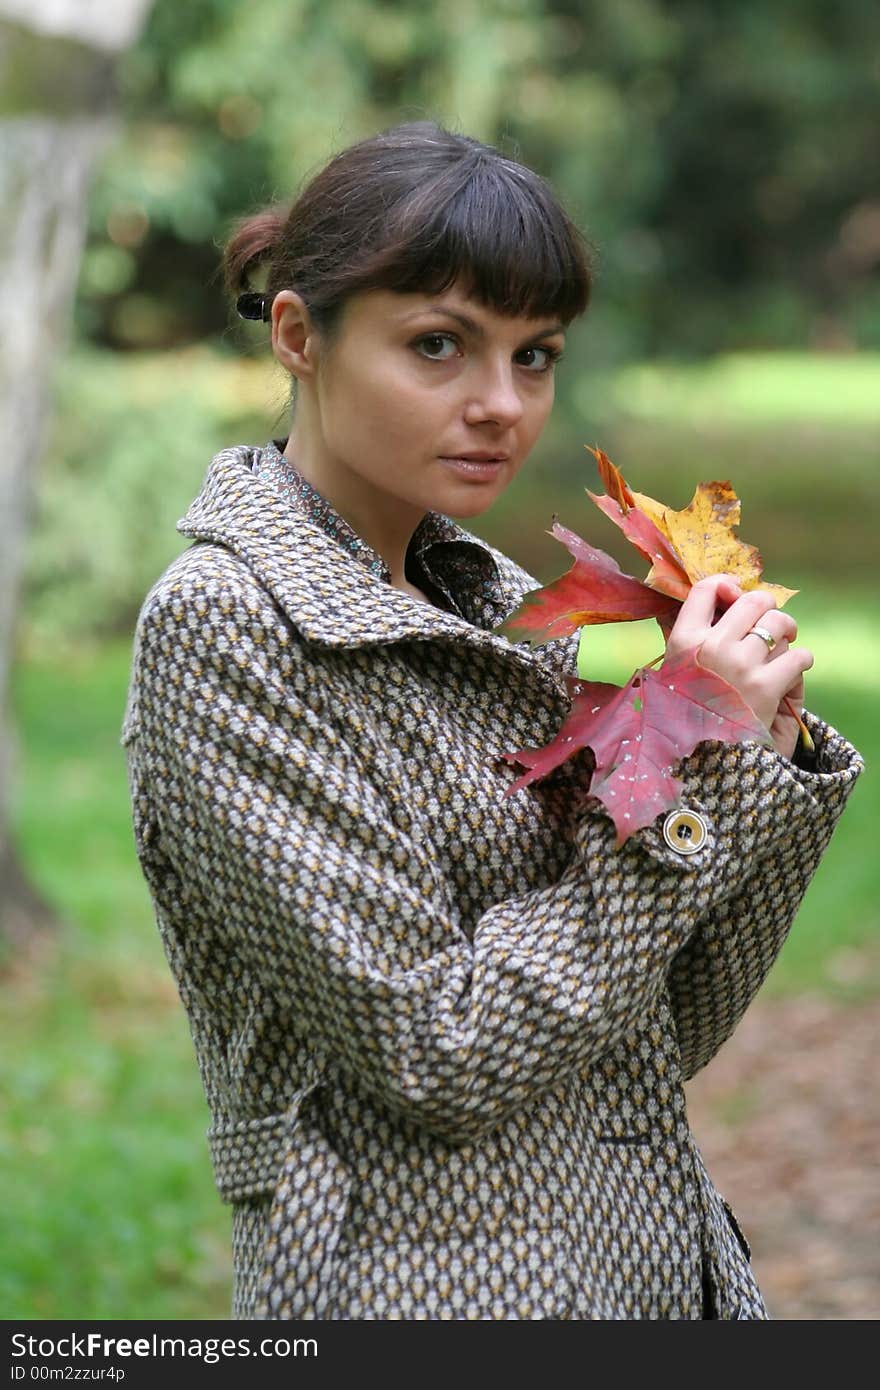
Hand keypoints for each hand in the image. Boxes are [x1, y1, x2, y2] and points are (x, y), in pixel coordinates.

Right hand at [664, 575, 812, 757]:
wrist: (706, 763)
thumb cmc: (690, 716)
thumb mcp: (674, 674)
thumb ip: (688, 638)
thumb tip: (710, 596)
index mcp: (683, 642)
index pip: (705, 589)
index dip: (727, 585)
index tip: (736, 595)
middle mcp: (711, 648)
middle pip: (754, 601)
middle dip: (769, 610)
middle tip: (773, 626)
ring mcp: (740, 666)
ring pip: (780, 625)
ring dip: (789, 635)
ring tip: (786, 647)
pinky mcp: (767, 687)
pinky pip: (799, 656)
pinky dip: (801, 663)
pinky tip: (792, 674)